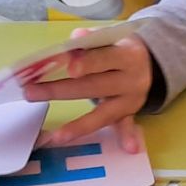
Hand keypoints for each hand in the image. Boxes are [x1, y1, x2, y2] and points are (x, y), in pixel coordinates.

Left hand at [26, 28, 152, 151]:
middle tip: (31, 92)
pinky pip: (125, 126)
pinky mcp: (130, 113)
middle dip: (61, 90)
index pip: (105, 58)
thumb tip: (76, 39)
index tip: (68, 68)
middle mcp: (131, 79)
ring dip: (79, 125)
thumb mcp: (112, 37)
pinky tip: (129, 148)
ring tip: (56, 137)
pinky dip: (127, 136)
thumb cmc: (120, 48)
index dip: (87, 63)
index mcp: (127, 55)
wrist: (153, 62)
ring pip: (103, 112)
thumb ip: (92, 39)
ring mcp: (131, 99)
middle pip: (94, 86)